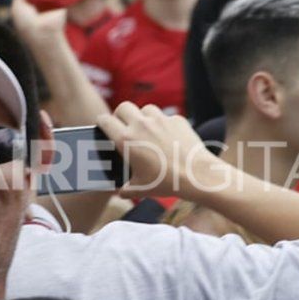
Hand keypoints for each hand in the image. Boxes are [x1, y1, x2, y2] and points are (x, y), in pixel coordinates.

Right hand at [96, 103, 223, 198]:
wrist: (196, 176)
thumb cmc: (166, 183)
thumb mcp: (140, 189)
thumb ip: (125, 189)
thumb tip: (120, 192)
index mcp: (126, 140)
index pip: (105, 121)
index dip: (101, 122)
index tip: (103, 125)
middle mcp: (141, 125)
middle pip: (123, 107)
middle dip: (121, 114)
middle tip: (124, 125)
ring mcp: (160, 120)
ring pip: (145, 109)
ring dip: (143, 117)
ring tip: (146, 130)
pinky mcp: (177, 120)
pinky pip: (166, 117)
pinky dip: (164, 124)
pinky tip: (167, 136)